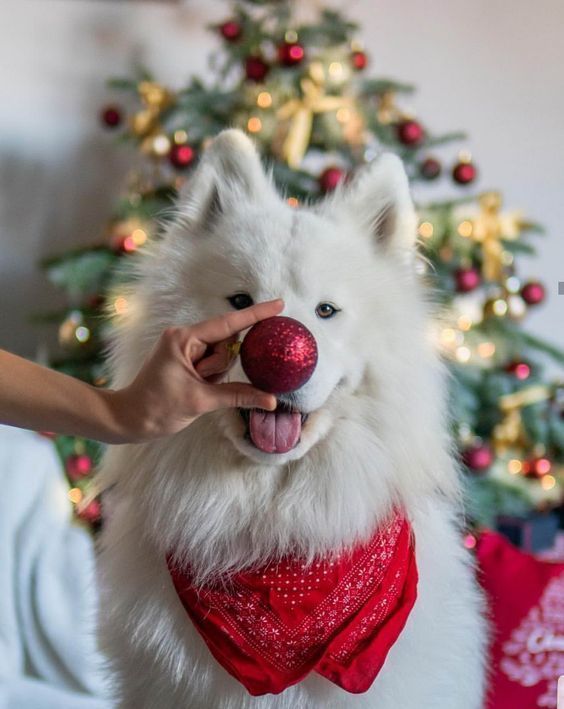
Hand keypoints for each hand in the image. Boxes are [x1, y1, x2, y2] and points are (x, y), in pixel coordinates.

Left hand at [109, 298, 283, 441]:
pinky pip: (212, 364)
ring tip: (193, 388)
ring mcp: (185, 348)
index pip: (228, 324)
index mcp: (184, 338)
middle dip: (221, 366)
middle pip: (226, 344)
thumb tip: (269, 400)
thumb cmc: (157, 408)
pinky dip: (212, 377)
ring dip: (215, 375)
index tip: (279, 305)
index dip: (256, 315)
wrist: (129, 419)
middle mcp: (184, 337)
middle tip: (201, 383)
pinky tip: (197, 387)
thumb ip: (238, 395)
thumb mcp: (201, 401)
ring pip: (221, 356)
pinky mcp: (186, 359)